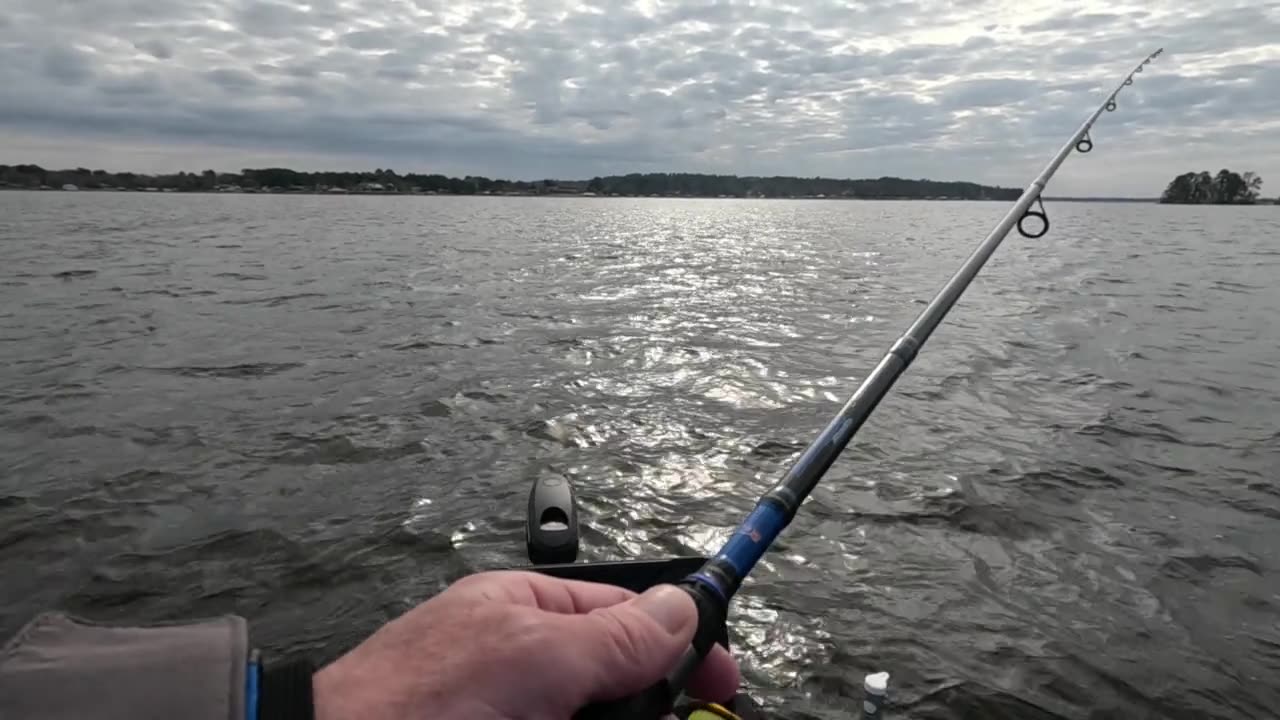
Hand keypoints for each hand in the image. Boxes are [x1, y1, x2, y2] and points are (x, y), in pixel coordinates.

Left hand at [313, 570, 740, 719]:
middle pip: (618, 681)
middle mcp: (524, 664)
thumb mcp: (538, 656)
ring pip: (595, 715)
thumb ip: (615, 635)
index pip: (627, 615)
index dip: (681, 645)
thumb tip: (683, 605)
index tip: (723, 683)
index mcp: (528, 613)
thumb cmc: (422, 702)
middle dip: (648, 705)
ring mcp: (517, 709)